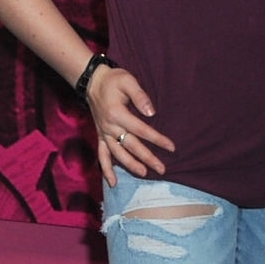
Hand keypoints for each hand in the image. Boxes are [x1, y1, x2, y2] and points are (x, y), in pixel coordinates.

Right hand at [87, 67, 173, 185]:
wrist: (92, 82)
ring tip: (144, 174)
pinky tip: (112, 182)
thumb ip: (140, 96)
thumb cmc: (113, 80)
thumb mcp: (128, 81)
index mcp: (117, 114)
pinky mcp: (100, 135)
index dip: (157, 139)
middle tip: (162, 169)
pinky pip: (102, 155)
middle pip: (131, 146)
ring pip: (117, 153)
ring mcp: (103, 133)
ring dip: (130, 165)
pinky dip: (106, 169)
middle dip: (147, 158)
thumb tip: (151, 113)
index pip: (141, 130)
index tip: (171, 147)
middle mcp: (109, 127)